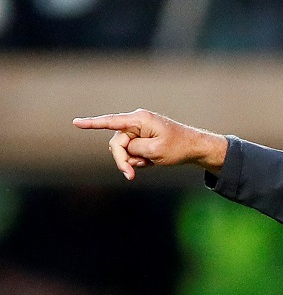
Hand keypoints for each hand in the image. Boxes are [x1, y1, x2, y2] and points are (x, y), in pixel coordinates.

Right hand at [72, 109, 227, 179]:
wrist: (195, 148)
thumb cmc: (178, 147)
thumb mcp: (155, 151)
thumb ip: (134, 149)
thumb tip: (124, 148)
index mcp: (139, 119)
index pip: (111, 122)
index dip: (92, 124)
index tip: (75, 123)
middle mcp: (137, 122)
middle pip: (116, 143)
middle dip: (122, 159)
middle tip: (131, 175)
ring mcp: (139, 131)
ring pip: (123, 150)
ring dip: (132, 161)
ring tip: (150, 162)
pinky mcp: (142, 140)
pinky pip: (132, 153)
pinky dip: (139, 160)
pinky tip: (151, 162)